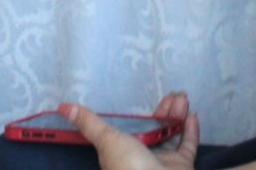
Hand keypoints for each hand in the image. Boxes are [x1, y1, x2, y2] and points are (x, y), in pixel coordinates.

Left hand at [63, 94, 198, 169]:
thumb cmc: (129, 166)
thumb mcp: (106, 140)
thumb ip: (89, 123)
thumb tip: (63, 107)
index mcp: (122, 154)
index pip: (130, 130)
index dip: (139, 115)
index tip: (146, 98)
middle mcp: (143, 159)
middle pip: (154, 130)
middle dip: (163, 111)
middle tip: (173, 93)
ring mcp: (164, 164)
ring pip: (172, 135)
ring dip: (176, 116)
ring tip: (181, 97)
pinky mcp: (182, 166)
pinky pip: (188, 146)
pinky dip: (191, 131)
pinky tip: (192, 114)